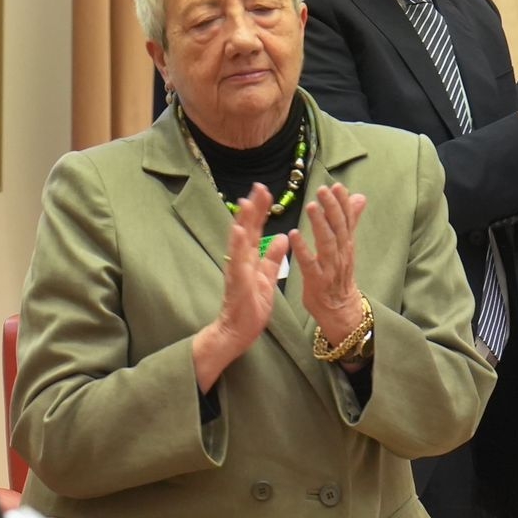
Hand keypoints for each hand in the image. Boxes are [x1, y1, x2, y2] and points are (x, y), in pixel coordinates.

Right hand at [192, 185, 290, 390]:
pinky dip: (236, 245)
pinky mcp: (236, 281)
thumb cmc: (251, 307)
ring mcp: (236, 269)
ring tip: (247, 201)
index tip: (266, 191)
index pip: (256, 229)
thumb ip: (273, 258)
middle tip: (259, 186)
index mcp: (250, 258)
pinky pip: (236, 261)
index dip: (261, 210)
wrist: (238, 332)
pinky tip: (238, 230)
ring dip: (242, 220)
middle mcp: (240, 259)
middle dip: (253, 207)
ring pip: (239, 241)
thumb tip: (281, 237)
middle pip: (246, 229)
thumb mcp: (267, 278)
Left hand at [292, 183, 368, 345]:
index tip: (337, 186)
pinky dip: (303, 249)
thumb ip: (350, 221)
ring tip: (311, 207)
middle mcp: (341, 254)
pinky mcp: (317, 282)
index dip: (343, 203)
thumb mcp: (347, 247)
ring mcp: (330, 268)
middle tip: (323, 190)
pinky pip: (310, 264)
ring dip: (320, 224)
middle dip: (332, 208)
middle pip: (338, 228)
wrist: (341, 311)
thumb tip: (359, 197)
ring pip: (327, 244)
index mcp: (346, 245)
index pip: (347, 220)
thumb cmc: (340, 276)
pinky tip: (294, 235)